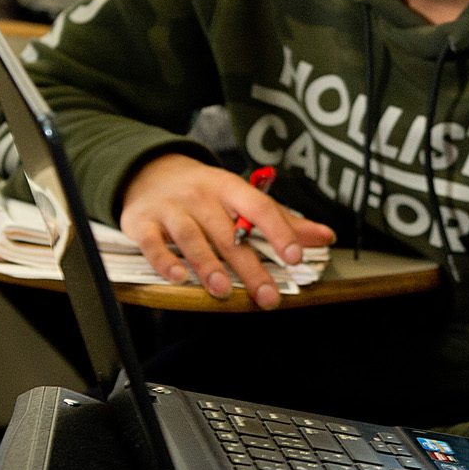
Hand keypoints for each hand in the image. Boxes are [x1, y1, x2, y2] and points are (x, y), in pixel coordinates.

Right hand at [117, 153, 335, 310]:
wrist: (150, 172)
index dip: (279, 231)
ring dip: (208, 265)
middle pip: (228, 233)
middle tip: (267, 297)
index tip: (294, 257)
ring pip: (192, 237)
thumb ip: (282, 220)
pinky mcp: (142, 223)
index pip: (260, 207)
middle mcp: (201, 196)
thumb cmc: (205, 192)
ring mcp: (171, 208)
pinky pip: (152, 243)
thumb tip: (325, 236)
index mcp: (230, 189)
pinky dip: (164, 260)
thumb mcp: (242, 198)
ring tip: (222, 290)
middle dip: (249, 267)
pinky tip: (178, 277)